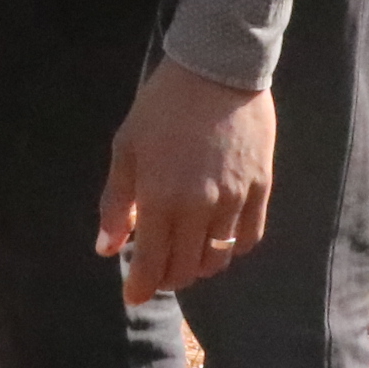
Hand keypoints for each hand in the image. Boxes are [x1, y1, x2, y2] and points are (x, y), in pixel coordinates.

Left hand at [96, 62, 275, 306]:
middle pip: (186, 268)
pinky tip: (217, 239)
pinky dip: (231, 248)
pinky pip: (249, 238)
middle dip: (167, 277)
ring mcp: (235, 200)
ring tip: (184, 255)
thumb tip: (106, 249)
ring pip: (218, 258)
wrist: (217, 70)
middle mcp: (200, 207)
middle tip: (155, 270)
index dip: (141, 287)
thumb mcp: (126, 149)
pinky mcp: (261, 189)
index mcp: (160, 198)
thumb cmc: (161, 107)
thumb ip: (115, 203)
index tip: (133, 297)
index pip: (152, 263)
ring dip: (198, 266)